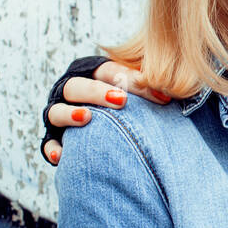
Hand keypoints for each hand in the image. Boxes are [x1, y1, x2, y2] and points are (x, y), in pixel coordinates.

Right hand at [41, 59, 171, 165]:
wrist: (103, 126)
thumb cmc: (128, 105)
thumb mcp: (138, 92)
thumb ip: (150, 88)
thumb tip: (179, 92)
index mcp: (95, 75)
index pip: (110, 71)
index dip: (133, 80)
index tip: (161, 97)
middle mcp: (73, 92)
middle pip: (78, 86)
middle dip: (97, 91)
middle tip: (121, 101)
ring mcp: (60, 114)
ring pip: (57, 111)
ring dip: (70, 114)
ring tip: (86, 118)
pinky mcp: (53, 137)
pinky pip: (49, 143)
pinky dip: (53, 148)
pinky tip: (62, 156)